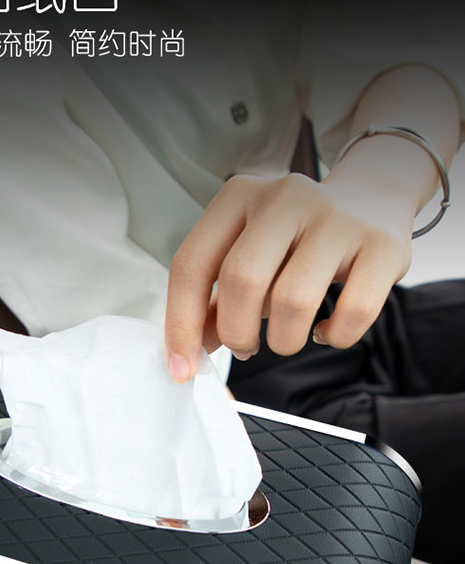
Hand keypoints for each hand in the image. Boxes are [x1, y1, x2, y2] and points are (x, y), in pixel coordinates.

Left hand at [165, 171, 414, 381]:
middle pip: (240, 281)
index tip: (183, 368)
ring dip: (283, 341)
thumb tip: (189, 353)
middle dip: (236, 332)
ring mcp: (337, 218)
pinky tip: (326, 331)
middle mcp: (285, 198)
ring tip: (286, 338)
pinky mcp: (382, 245)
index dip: (181, 325)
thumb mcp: (248, 255)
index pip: (191, 265)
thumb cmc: (295, 240)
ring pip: (293, 301)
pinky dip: (335, 337)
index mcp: (239, 196)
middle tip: (245, 346)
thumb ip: (215, 299)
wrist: (371, 202)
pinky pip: (353, 313)